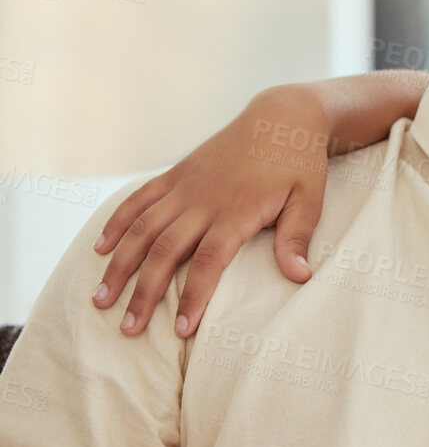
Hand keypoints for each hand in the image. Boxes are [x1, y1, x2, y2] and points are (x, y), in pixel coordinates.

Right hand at [92, 85, 330, 336]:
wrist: (281, 116)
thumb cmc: (299, 163)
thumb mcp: (309, 200)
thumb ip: (297, 238)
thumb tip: (300, 276)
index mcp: (236, 212)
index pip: (208, 263)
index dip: (193, 296)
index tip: (182, 330)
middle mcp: (202, 201)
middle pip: (164, 252)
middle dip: (144, 293)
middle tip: (128, 328)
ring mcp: (185, 187)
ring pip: (142, 229)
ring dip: (119, 265)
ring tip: (101, 298)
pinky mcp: (177, 174)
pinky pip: (140, 199)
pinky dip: (118, 222)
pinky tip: (101, 248)